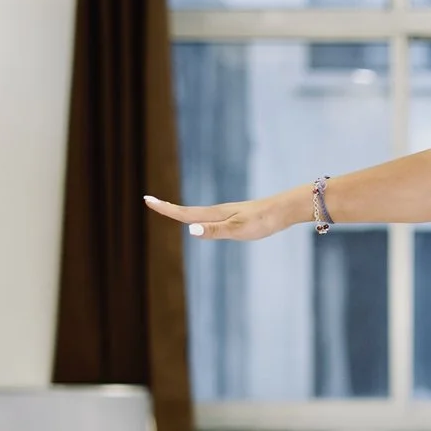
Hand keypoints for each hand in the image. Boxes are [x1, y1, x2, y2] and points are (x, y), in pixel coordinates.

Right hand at [142, 190, 303, 240]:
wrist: (283, 210)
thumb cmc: (262, 221)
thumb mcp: (237, 229)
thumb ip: (214, 231)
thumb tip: (190, 230)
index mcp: (215, 214)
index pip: (184, 213)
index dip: (165, 208)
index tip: (147, 200)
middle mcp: (218, 212)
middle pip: (188, 211)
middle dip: (169, 209)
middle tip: (151, 203)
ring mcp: (227, 213)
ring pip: (199, 214)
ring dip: (182, 212)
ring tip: (170, 211)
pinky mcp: (237, 217)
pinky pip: (211, 217)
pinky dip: (199, 217)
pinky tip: (204, 221)